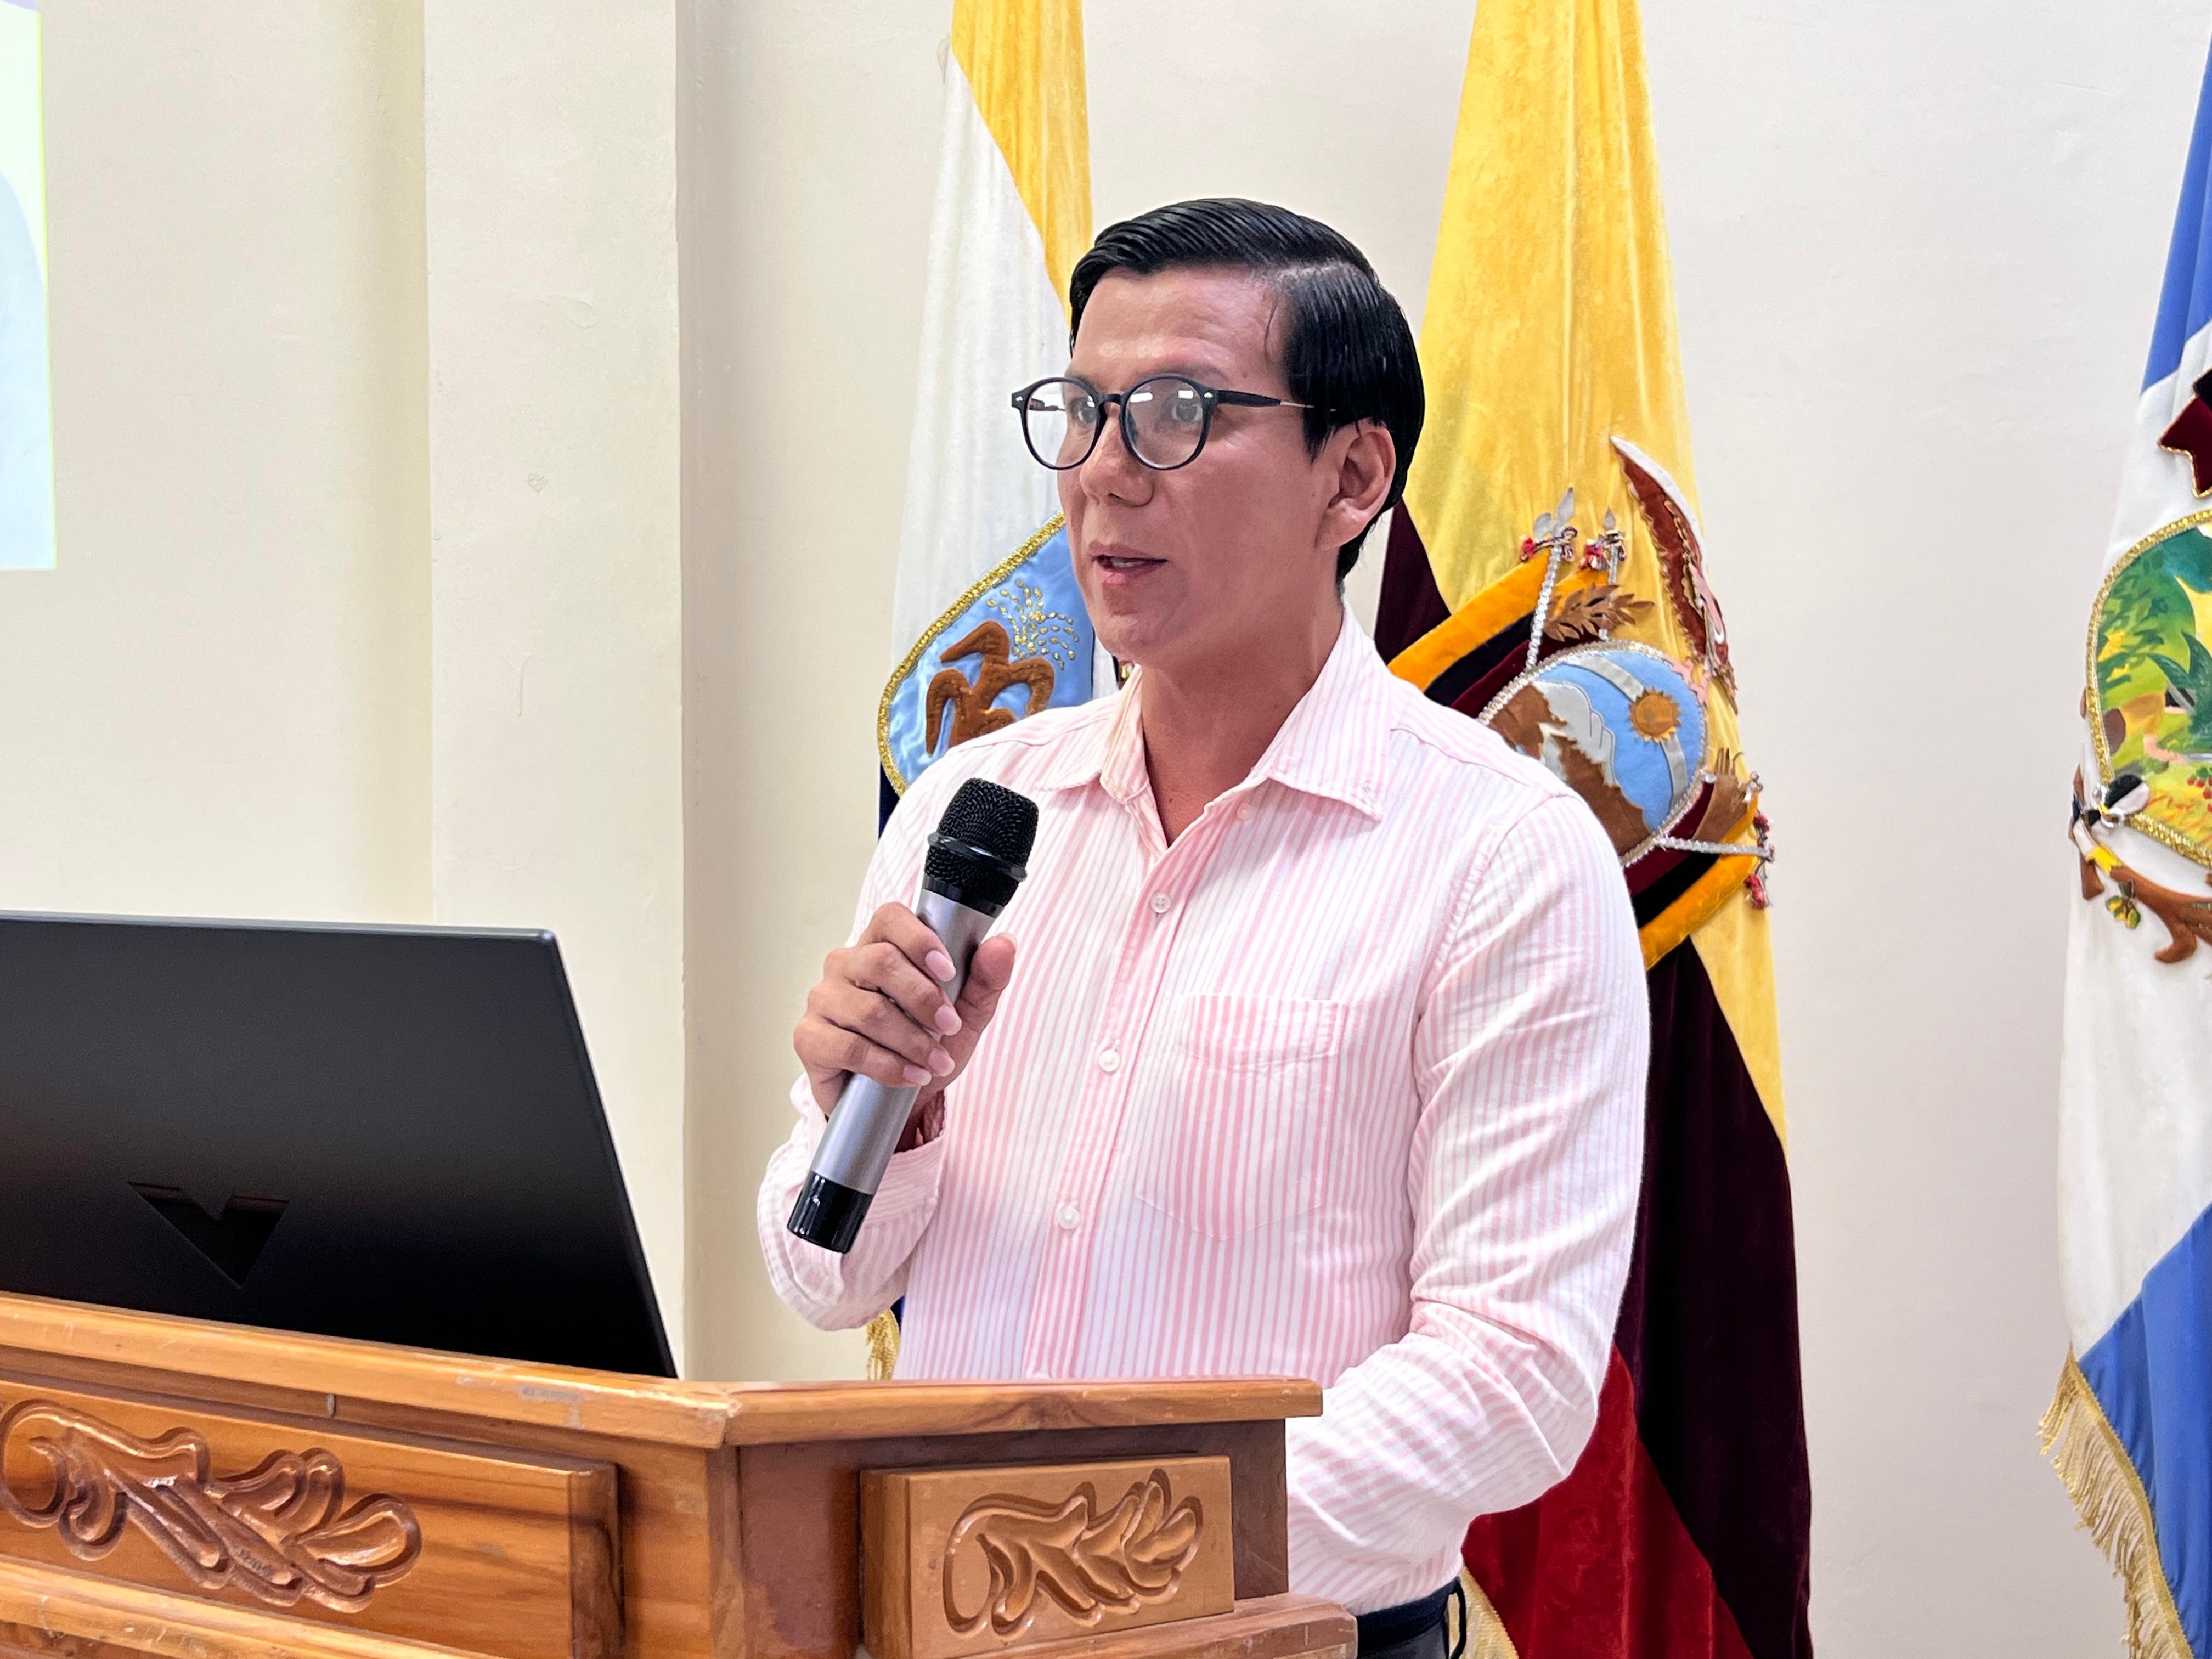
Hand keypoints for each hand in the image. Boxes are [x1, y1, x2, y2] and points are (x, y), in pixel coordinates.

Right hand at [796, 902, 1018, 1122]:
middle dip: (924, 998)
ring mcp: (824, 1000)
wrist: (897, 1101)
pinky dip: (888, 1065)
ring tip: (936, 1061)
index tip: (949, 971)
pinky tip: (911, 1075)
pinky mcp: (810, 1038)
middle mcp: (846, 965)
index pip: (890, 918)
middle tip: (949, 1026)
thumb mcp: (965, 1015)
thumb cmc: (925, 1045)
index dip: (919, 940)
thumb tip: (1004, 944)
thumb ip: (985, 979)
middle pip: (880, 962)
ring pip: (868, 1010)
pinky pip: (849, 1047)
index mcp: (880, 946)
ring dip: (912, 1040)